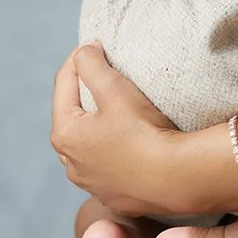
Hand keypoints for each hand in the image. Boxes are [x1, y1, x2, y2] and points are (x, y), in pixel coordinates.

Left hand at [51, 44, 185, 215]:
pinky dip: (114, 148)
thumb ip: (92, 64)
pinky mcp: (114, 194)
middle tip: (107, 73)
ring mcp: (92, 183)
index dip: (79, 58)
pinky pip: (108, 164)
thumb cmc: (142, 130)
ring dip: (98, 123)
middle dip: (86, 92)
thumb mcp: (115, 88)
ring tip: (120, 108)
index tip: (97, 43)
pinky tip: (132, 141)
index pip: (63, 84)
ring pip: (89, 144)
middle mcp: (71, 163)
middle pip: (74, 115)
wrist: (174, 177)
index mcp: (65, 134)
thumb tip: (84, 51)